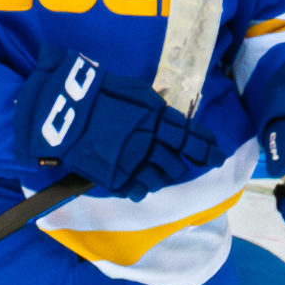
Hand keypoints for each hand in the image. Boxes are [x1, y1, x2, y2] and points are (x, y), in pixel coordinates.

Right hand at [13, 48, 223, 199]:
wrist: (67, 109)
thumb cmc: (102, 93)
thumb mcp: (138, 93)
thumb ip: (159, 111)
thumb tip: (177, 123)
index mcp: (159, 120)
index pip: (193, 140)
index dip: (208, 150)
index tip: (217, 156)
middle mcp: (152, 144)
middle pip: (178, 166)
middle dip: (177, 165)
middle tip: (171, 162)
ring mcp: (134, 163)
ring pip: (161, 181)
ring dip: (160, 177)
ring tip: (151, 171)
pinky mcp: (117, 178)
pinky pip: (139, 191)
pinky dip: (141, 188)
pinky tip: (136, 182)